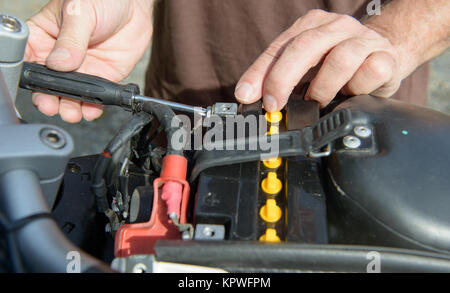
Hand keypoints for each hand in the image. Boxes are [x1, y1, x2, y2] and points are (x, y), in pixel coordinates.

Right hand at [25, 0, 152, 122]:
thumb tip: (59, 63)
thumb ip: (70, 39)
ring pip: (70, 95)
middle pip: (47, 84)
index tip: (33, 86)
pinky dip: (93, 107)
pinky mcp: (103, 76)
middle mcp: (60, 57)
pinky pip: (95, 97)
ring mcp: (82, 69)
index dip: (28, 76)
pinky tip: (91, 110)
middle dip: (48, 98)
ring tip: (71, 112)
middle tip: (51, 105)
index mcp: (44, 37)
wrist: (133, 4)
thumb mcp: (80, 13)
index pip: (28, 59)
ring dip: (69, 107)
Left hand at [234, 9, 401, 110]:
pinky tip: (352, 94)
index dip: (259, 73)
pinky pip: (370, 72)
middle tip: (274, 105)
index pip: (279, 47)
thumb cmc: (339, 64)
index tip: (246, 95)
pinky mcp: (386, 56)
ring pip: (339, 60)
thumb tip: (254, 101)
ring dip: (322, 88)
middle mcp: (337, 26)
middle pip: (305, 47)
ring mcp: (364, 39)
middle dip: (283, 79)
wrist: (387, 54)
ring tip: (317, 101)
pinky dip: (356, 89)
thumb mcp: (307, 67)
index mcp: (312, 25)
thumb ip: (283, 79)